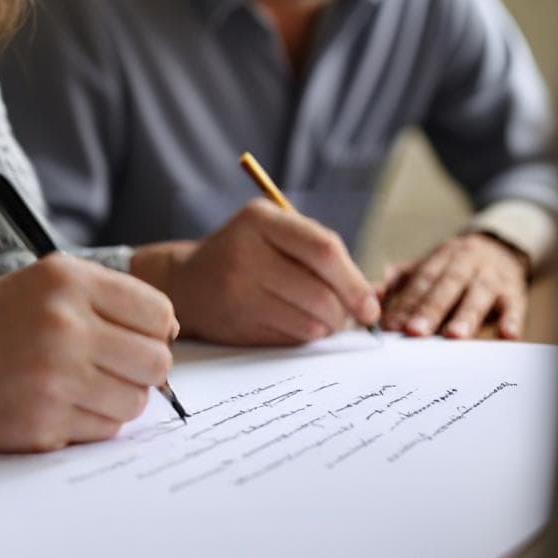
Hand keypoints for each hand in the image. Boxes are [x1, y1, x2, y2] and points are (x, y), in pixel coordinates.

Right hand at [0, 254, 176, 452]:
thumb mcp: (42, 283)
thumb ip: (106, 297)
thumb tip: (170, 332)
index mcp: (66, 279)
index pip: (158, 313)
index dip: (155, 330)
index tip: (135, 337)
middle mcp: (64, 324)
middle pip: (157, 362)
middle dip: (143, 369)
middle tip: (111, 366)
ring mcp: (54, 378)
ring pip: (136, 402)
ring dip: (116, 398)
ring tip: (78, 385)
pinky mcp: (44, 424)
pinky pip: (104, 431)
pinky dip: (90, 423)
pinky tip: (55, 404)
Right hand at [141, 199, 379, 345]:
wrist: (187, 282)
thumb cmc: (246, 254)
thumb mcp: (272, 231)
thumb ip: (317, 250)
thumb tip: (368, 298)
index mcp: (260, 219)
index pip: (323, 249)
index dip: (354, 281)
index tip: (370, 305)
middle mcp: (245, 251)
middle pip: (321, 293)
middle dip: (344, 312)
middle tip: (349, 317)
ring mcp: (238, 289)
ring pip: (309, 321)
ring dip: (326, 327)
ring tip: (319, 317)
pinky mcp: (237, 322)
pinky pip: (292, 338)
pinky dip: (304, 336)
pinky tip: (292, 322)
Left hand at [378, 233, 527, 338]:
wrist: (502, 247)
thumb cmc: (455, 267)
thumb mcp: (429, 266)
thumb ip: (401, 280)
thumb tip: (373, 293)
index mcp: (440, 260)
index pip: (421, 282)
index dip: (405, 303)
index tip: (391, 325)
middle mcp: (465, 266)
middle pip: (446, 287)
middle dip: (430, 310)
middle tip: (414, 332)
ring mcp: (492, 278)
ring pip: (478, 296)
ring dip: (466, 316)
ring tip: (453, 337)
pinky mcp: (516, 292)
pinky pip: (516, 305)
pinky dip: (512, 319)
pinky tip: (507, 335)